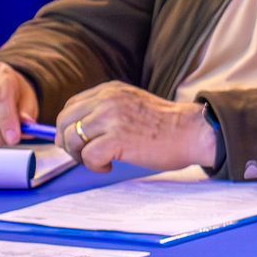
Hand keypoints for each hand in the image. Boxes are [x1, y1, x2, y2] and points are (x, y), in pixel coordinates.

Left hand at [56, 83, 219, 173]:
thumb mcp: (132, 104)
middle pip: (64, 122)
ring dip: (81, 156)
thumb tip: (79, 130)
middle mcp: (107, 100)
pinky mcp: (117, 138)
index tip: (80, 142)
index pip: (71, 106)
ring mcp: (111, 118)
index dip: (69, 128)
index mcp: (110, 90)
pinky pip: (88, 156)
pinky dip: (95, 166)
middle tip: (86, 156)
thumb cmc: (166, 125)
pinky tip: (111, 166)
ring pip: (72, 139)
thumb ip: (107, 110)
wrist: (192, 132)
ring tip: (101, 161)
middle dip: (69, 143)